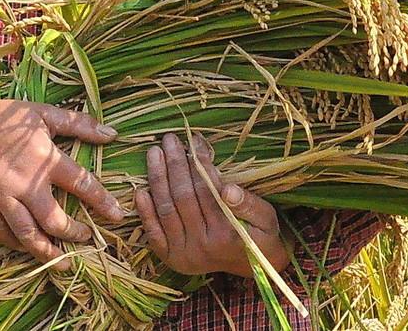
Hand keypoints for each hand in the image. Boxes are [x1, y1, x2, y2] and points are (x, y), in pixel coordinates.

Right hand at [0, 89, 123, 264]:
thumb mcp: (45, 114)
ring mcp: (3, 196)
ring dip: (47, 251)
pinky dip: (17, 244)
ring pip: (28, 234)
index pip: (82, 184)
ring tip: (63, 262)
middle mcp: (26, 182)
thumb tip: (112, 134)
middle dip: (74, 234)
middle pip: (54, 220)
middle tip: (87, 239)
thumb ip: (79, 124)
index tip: (117, 217)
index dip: (102, 202)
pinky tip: (29, 249)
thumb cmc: (6, 118)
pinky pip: (2, 232)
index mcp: (46, 159)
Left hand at [136, 132, 288, 277]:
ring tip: (154, 153)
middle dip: (175, 164)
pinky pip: (154, 233)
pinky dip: (145, 212)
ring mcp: (184, 254)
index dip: (200, 162)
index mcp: (227, 234)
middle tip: (170, 139)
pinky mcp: (171, 258)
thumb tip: (228, 189)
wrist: (253, 266)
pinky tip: (141, 191)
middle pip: (183, 197)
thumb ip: (249, 204)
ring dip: (158, 179)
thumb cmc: (261, 235)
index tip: (195, 140)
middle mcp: (203, 246)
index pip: (207, 190)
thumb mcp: (266, 218)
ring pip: (167, 210)